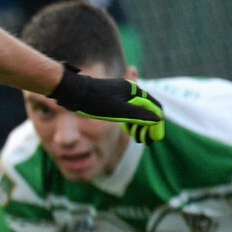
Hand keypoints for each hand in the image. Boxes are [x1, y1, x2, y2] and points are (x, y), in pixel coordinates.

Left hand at [50, 64, 165, 144]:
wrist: (73, 92)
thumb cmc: (95, 103)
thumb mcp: (118, 112)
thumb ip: (139, 115)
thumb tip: (158, 118)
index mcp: (133, 91)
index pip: (153, 106)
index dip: (156, 123)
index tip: (156, 138)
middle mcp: (129, 90)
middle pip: (146, 108)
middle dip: (148, 125)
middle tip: (148, 141)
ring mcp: (120, 93)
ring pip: (136, 110)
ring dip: (139, 124)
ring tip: (138, 138)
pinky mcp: (111, 97)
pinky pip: (127, 110)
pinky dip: (130, 120)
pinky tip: (128, 129)